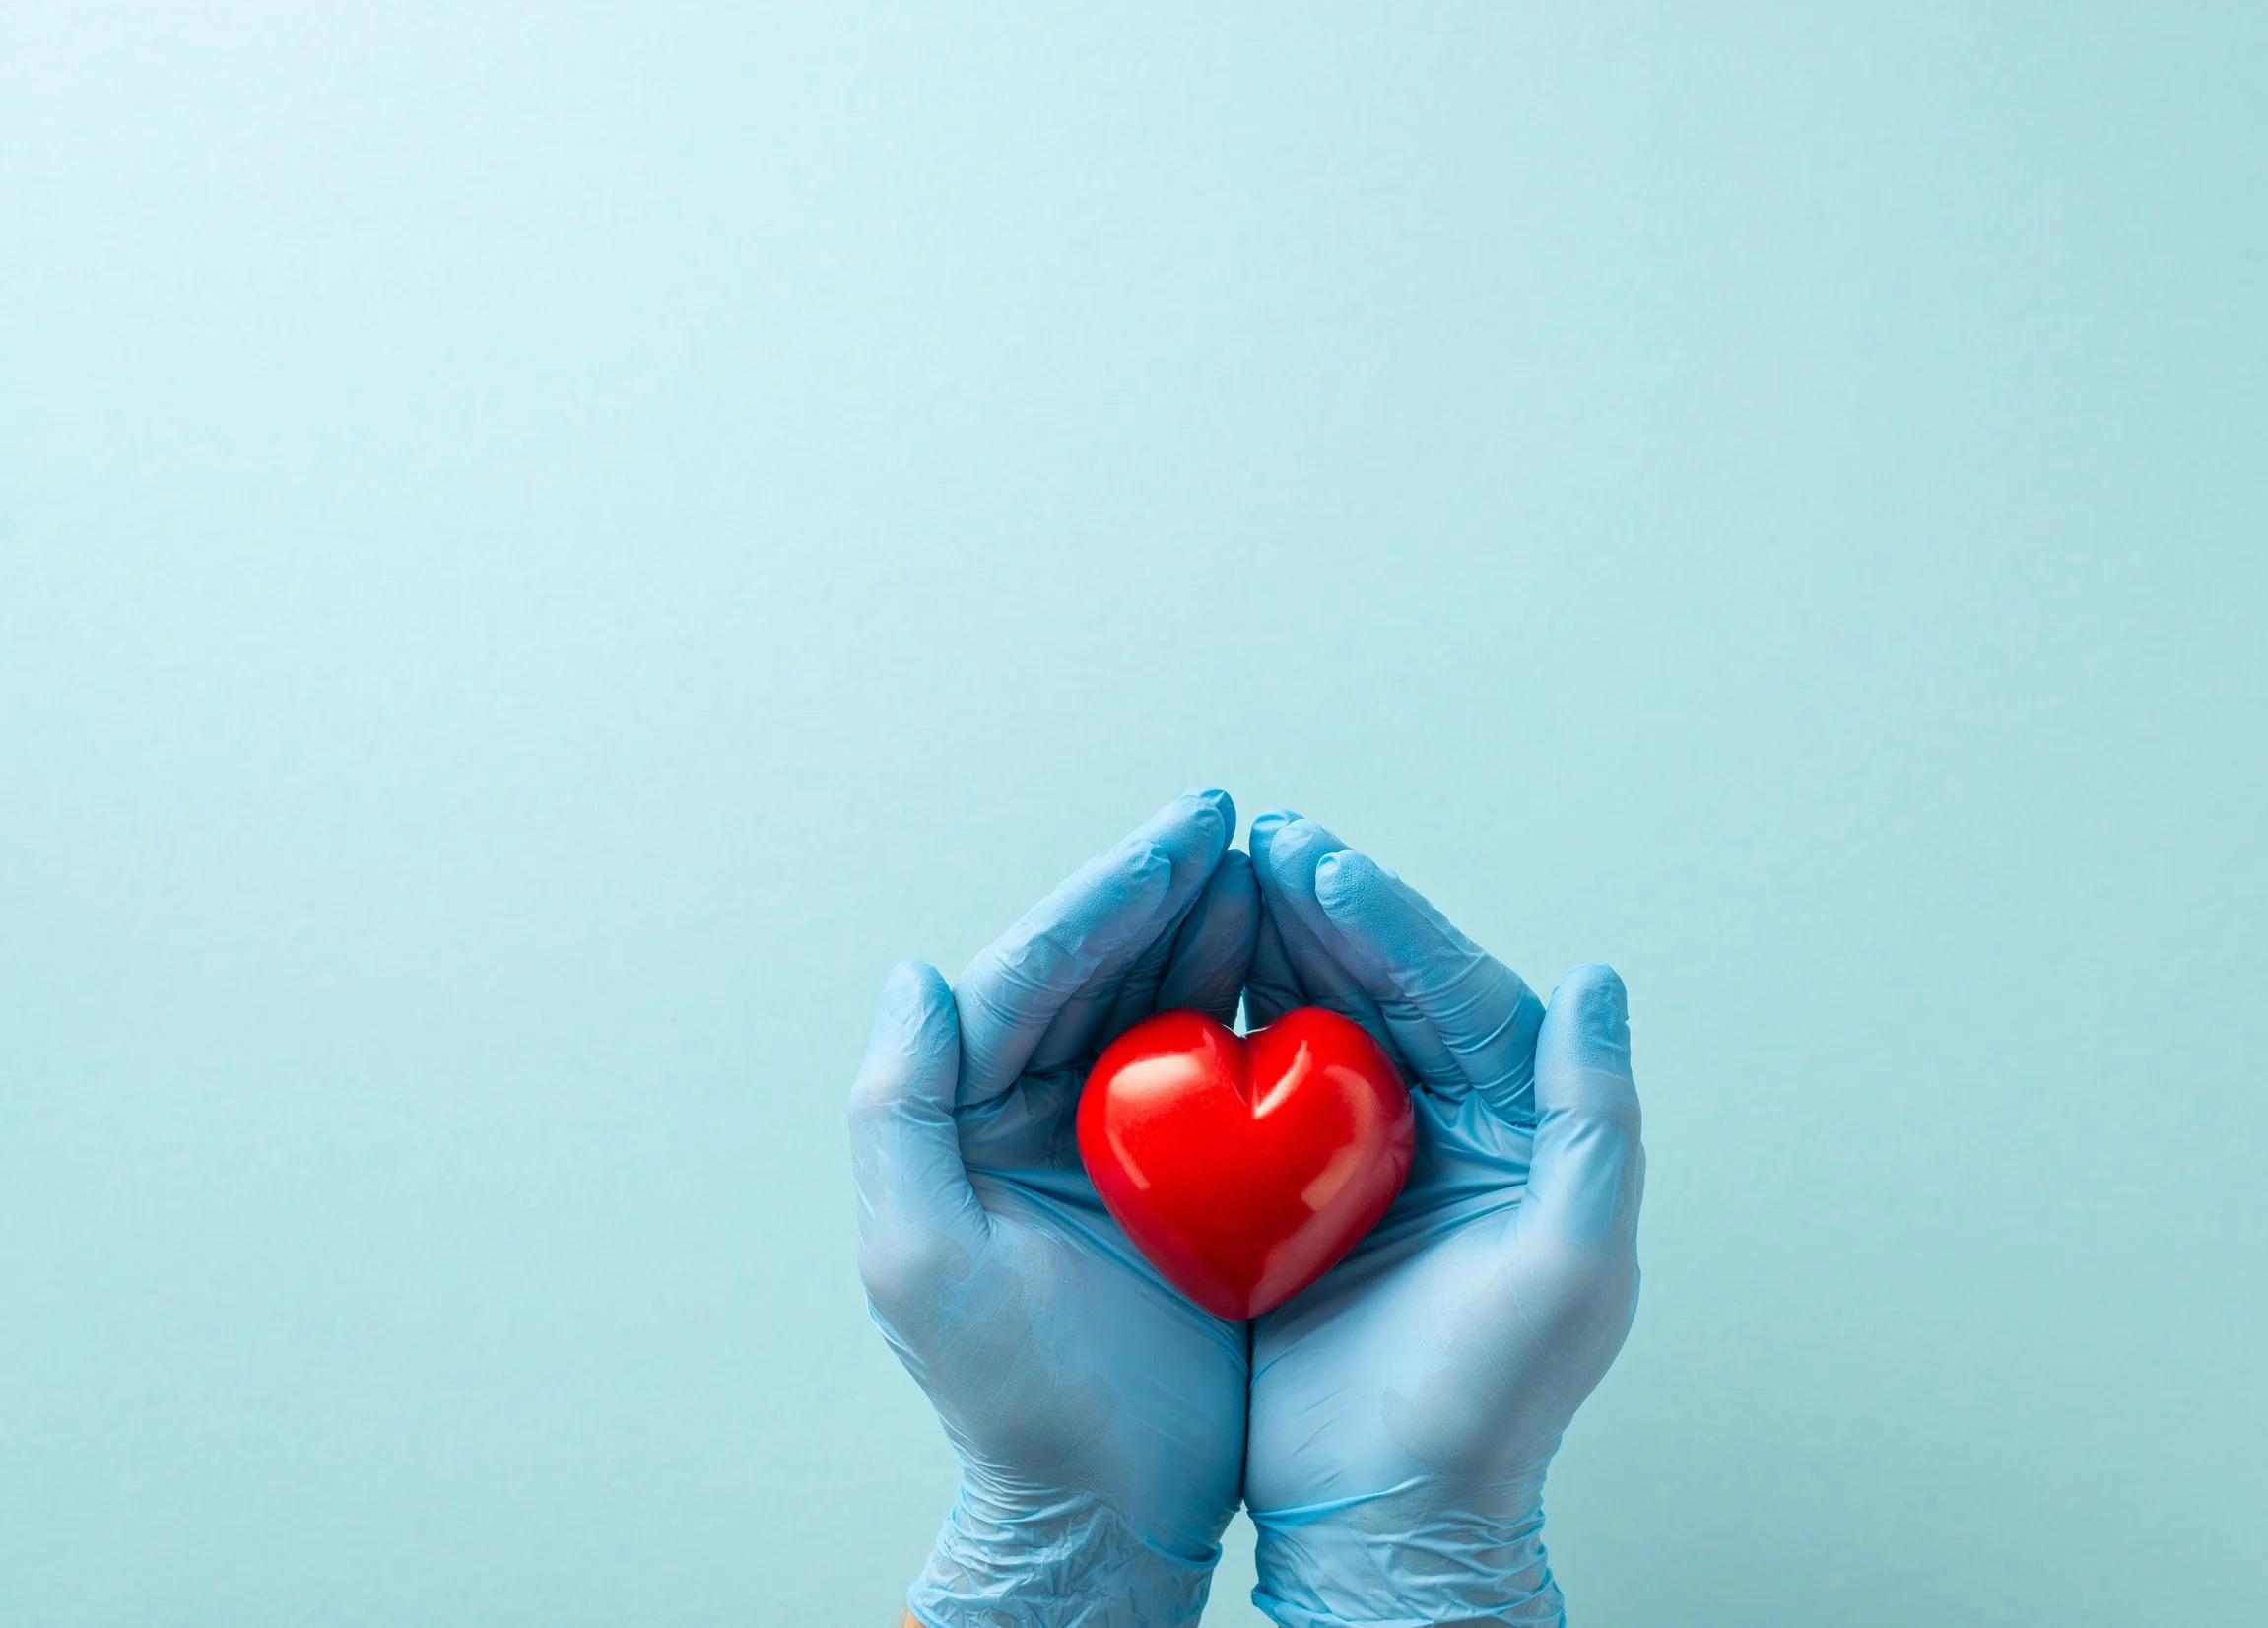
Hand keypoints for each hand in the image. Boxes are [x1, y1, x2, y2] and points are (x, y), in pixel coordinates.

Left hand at [850, 791, 1257, 1627]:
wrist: (1107, 1503)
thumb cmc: (1009, 1397)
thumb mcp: (922, 1261)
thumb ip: (898, 1112)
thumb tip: (918, 977)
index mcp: (975, 1109)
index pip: (1042, 970)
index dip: (1114, 892)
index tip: (1187, 830)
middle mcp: (1044, 1105)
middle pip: (1110, 966)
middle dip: (1173, 889)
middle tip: (1241, 822)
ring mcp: (1123, 1139)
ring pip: (1170, 1001)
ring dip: (1221, 931)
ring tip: (1279, 867)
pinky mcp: (1193, 1180)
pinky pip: (1229, 1069)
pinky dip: (1264, 1009)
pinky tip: (1313, 967)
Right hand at [1240, 814, 1643, 1627]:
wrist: (1388, 1515)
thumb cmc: (1492, 1403)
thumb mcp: (1570, 1266)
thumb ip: (1590, 1119)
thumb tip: (1593, 977)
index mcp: (1518, 1127)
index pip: (1458, 993)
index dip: (1392, 921)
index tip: (1322, 863)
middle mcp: (1449, 1123)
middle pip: (1386, 986)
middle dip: (1325, 908)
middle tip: (1260, 836)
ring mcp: (1366, 1155)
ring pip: (1321, 1017)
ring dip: (1275, 945)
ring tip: (1221, 874)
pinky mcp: (1293, 1192)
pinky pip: (1260, 1085)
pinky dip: (1227, 1024)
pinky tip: (1182, 977)